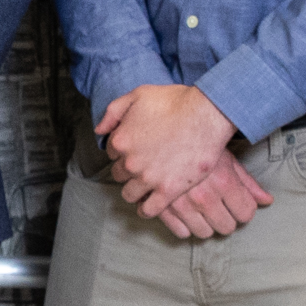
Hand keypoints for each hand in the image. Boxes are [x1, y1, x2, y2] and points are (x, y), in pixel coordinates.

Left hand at [99, 84, 268, 229]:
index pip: (112, 153)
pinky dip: (146, 209)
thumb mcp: (138, 95)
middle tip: (142, 166)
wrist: (206, 114)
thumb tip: (99, 130)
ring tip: (143, 188)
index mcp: (120, 140)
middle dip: (127, 170)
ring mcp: (148, 179)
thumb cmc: (175, 101)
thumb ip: (113, 112)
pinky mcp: (167, 191)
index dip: (123, 150)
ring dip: (134, 191)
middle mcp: (130, 162)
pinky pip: (149, 210)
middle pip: (119, 174)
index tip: (135, 150)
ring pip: (129, 194)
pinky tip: (149, 205)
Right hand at [151, 153, 274, 238]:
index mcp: (224, 182)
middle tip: (219, 204)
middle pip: (227, 227)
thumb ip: (248, 182)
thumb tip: (268, 201)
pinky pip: (181, 233)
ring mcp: (181, 205)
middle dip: (226, 217)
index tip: (237, 201)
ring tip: (201, 207)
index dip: (244, 208)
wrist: (159, 131)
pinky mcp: (161, 209)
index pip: (246, 214)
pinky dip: (185, 225)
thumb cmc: (198, 142)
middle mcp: (204, 196)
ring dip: (205, 223)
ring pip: (204, 233)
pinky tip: (185, 212)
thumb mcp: (226, 157)